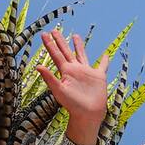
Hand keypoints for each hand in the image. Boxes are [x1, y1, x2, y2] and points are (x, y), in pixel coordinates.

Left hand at [36, 30, 108, 144]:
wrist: (87, 114)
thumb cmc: (72, 105)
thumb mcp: (59, 90)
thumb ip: (49, 78)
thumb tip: (38, 66)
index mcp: (66, 71)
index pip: (56, 54)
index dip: (50, 44)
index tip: (43, 34)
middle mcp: (75, 70)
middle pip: (66, 51)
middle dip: (60, 41)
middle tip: (54, 30)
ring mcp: (86, 72)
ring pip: (82, 55)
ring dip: (79, 46)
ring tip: (76, 36)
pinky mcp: (98, 76)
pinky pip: (102, 66)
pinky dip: (104, 61)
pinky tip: (106, 55)